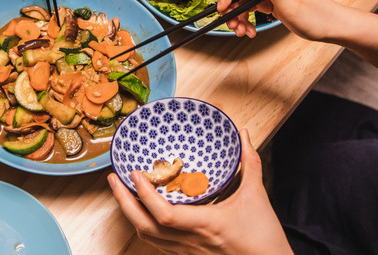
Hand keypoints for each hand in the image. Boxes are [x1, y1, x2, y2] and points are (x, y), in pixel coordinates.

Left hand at [108, 130, 291, 254]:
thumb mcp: (257, 196)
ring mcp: (186, 252)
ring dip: (130, 214)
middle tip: (113, 179)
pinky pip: (157, 244)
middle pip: (144, 227)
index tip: (134, 173)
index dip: (143, 194)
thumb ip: (249, 163)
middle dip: (123, 202)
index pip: (163, 214)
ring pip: (147, 237)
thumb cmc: (264, 238)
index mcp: (205, 225)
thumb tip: (242, 135)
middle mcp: (190, 242)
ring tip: (123, 192)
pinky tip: (143, 211)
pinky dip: (144, 225)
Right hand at [217, 0, 344, 41]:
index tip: (224, 6)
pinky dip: (245, 19)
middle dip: (230, 4)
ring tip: (241, 31)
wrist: (333, 27)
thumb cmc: (317, 16)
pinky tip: (249, 30)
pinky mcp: (271, 0)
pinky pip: (250, 6)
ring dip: (236, 15)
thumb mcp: (290, 2)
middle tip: (231, 23)